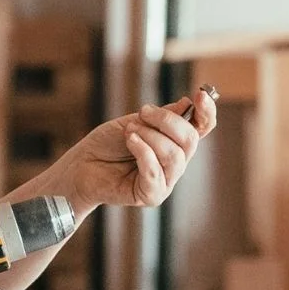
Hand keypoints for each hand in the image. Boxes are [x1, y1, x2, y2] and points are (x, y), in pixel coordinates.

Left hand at [51, 86, 217, 211]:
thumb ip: (163, 117)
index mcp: (175, 141)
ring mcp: (166, 180)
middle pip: (191, 140)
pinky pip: (156, 172)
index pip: (203, 127)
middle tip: (142, 112)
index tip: (199, 94)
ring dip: (150, 136)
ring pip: (174, 155)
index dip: (206, 111)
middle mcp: (176, 162)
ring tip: (129, 131)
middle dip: (167, 121)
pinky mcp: (151, 195)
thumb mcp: (137, 121)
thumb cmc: (108, 142)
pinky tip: (130, 141)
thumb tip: (187, 104)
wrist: (82, 164)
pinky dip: (143, 151)